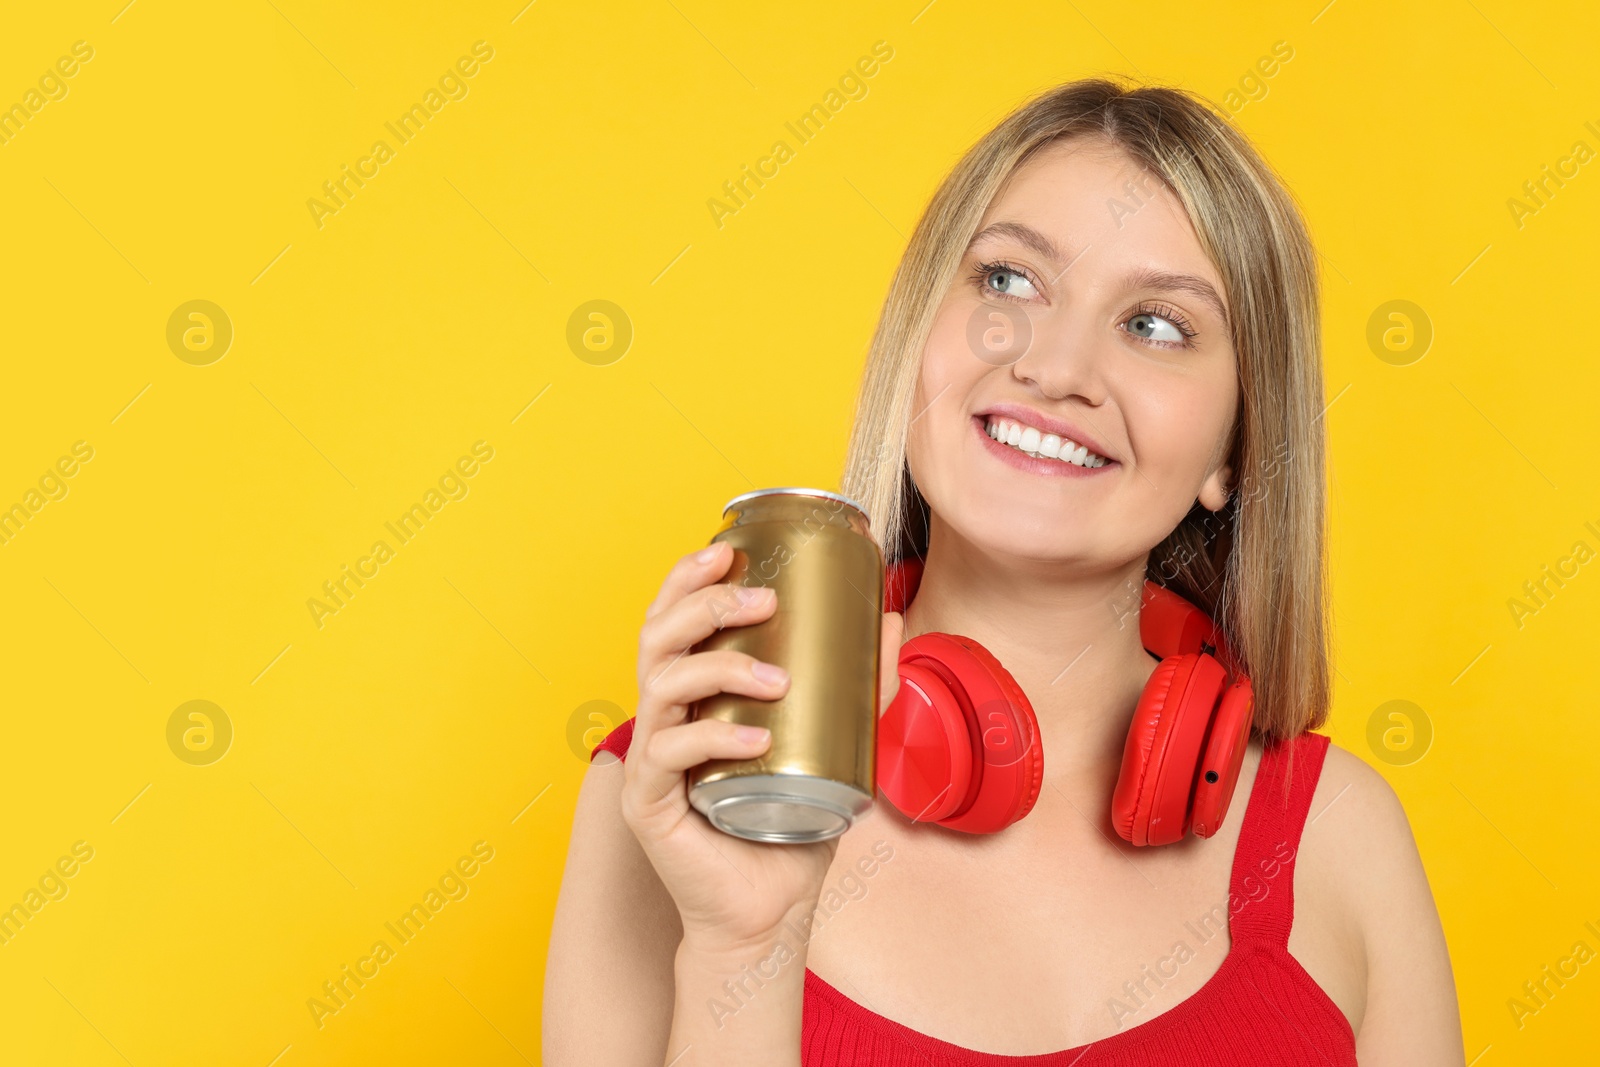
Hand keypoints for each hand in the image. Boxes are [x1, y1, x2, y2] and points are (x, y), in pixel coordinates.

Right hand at [621, 539, 903, 950]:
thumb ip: (863, 687)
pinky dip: (711, 739)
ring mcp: (651, 760)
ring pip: (660, 687)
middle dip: (705, 606)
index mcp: (694, 696)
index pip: (673, 621)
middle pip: (657, 638)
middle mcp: (664, 718)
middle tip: (763, 603)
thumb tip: (890, 620)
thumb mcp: (839, 745)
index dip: (688, 578)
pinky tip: (756, 739)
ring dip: (718, 669)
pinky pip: (668, 755)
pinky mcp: (650, 805)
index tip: (728, 549)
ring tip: (775, 681)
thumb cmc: (793, 824)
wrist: (772, 910)